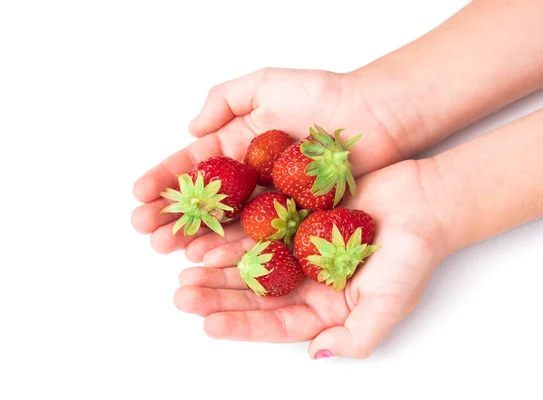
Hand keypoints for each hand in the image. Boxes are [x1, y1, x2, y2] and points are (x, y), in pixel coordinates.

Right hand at [131, 67, 414, 256]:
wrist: (374, 116)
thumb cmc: (324, 95)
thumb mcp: (266, 84)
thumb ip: (224, 99)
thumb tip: (190, 128)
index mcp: (239, 142)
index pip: (194, 164)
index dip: (165, 179)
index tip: (138, 195)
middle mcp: (251, 174)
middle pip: (204, 198)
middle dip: (172, 213)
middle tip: (145, 230)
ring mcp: (271, 198)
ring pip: (227, 221)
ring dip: (195, 235)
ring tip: (168, 248)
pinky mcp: (295, 217)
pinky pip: (260, 234)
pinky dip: (233, 246)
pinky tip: (210, 255)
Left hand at [173, 160, 450, 358]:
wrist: (426, 203)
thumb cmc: (413, 255)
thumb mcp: (389, 304)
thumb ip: (356, 336)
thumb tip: (316, 354)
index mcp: (328, 309)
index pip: (277, 324)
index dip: (242, 325)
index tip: (208, 325)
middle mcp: (311, 282)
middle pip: (256, 295)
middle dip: (218, 297)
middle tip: (183, 296)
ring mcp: (303, 250)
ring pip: (252, 263)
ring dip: (219, 269)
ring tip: (186, 271)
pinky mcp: (300, 220)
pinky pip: (260, 229)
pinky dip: (235, 236)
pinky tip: (210, 241)